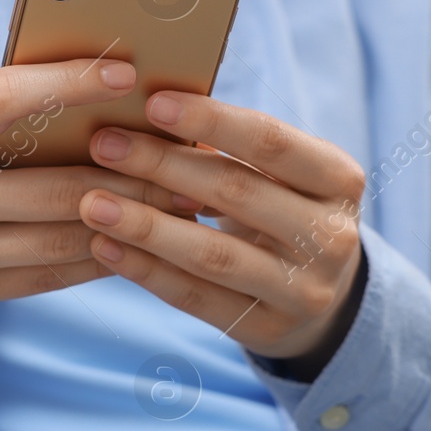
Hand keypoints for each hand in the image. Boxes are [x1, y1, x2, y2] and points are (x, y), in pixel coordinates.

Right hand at [0, 60, 194, 315]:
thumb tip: (72, 106)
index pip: (7, 99)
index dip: (71, 82)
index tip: (128, 71)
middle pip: (55, 188)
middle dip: (134, 175)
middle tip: (193, 159)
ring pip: (58, 242)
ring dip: (127, 224)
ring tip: (181, 208)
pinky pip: (39, 280)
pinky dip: (87, 262)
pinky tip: (128, 246)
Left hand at [78, 92, 365, 359]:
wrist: (321, 297)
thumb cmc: (282, 210)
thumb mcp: (281, 176)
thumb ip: (234, 148)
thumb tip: (145, 109)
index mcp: (339, 179)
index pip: (270, 142)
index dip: (211, 119)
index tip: (151, 101)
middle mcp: (332, 236)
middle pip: (236, 193)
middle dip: (162, 166)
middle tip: (103, 145)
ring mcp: (303, 290)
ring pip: (213, 254)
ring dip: (145, 225)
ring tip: (92, 202)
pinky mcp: (266, 329)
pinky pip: (195, 298)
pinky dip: (145, 270)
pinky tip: (104, 245)